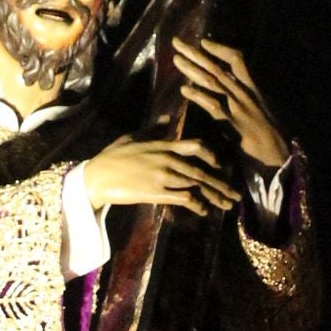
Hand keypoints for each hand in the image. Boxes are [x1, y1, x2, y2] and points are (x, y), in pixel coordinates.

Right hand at [82, 135, 239, 218]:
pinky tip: (203, 211)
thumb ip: (153, 130)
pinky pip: (184, 197)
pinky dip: (197, 204)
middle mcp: (167, 159)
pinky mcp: (156, 192)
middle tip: (234, 194)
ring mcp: (163, 176)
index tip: (220, 166)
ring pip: (197, 184)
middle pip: (201, 170)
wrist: (97, 176)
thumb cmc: (112, 156)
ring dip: (214, 196)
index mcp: (162, 145)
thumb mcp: (133, 137)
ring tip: (226, 205)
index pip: (195, 146)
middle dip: (220, 183)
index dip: (212, 156)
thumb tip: (166, 120)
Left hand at [169, 36, 289, 172]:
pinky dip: (198, 97)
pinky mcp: (232, 123)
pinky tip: (184, 90)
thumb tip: (226, 84)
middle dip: (196, 54)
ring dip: (192, 70)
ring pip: (212, 82)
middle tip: (177, 42)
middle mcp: (244, 92)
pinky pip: (212, 106)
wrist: (276, 153)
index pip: (236, 60)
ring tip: (176, 60)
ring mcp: (237, 107)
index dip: (219, 49)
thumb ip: (242, 95)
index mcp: (251, 87)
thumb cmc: (267, 133)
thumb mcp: (257, 107)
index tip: (203, 41)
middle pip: (217, 67)